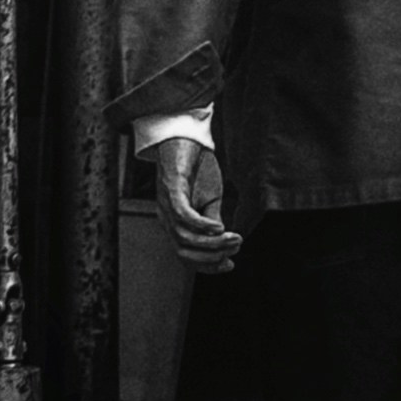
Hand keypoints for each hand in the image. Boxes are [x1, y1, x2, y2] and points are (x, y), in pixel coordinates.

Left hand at [150, 132, 243, 273]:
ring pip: (184, 237)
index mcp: (174, 222)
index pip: (186, 255)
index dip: (207, 266)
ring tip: (233, 239)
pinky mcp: (172, 188)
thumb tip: (222, 239)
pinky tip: (218, 227)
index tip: (230, 265)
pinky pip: (183, 214)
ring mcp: (167, 204)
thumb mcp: (209, 197)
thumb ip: (213, 218)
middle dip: (210, 258)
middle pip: (182, 252)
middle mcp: (167, 217)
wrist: (185, 135)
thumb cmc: (196, 166)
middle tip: (234, 251)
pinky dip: (200, 225)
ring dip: (211, 244)